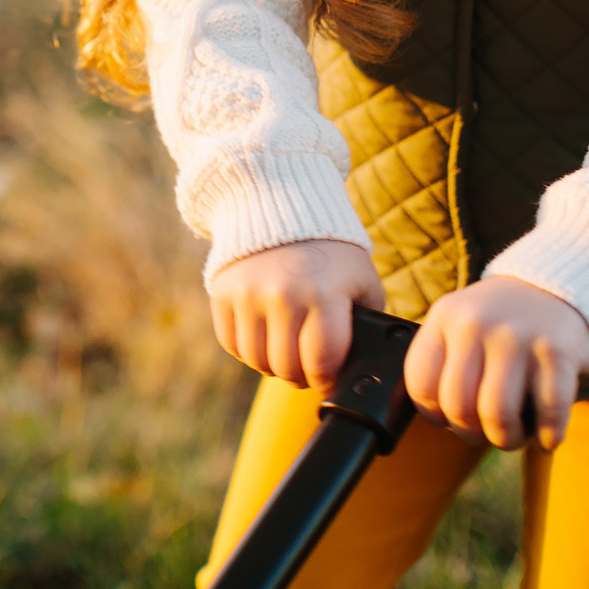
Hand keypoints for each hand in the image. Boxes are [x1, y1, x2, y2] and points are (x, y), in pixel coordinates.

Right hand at [207, 240, 386, 387]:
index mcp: (324, 294)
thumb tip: (361, 360)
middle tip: (307, 368)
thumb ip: (365, 322)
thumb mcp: (362, 282)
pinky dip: (248, 350)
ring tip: (285, 353)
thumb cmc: (331, 254)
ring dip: (272, 365)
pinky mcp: (223, 293)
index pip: (321, 362)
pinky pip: (232, 344)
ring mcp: (248, 294)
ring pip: (256, 360)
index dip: (325, 380)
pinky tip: (264, 338)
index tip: (327, 378)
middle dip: (300, 376)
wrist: (281, 208)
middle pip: (286, 367)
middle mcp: (282, 295)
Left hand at [404, 275, 588, 451]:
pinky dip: (547, 436)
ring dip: (506, 439)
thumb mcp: (457, 322)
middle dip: (472, 434)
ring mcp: (517, 337)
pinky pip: (548, 411)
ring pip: (497, 414)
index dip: (435, 416)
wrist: (552, 287)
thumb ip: (441, 361)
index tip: (449, 419)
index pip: (420, 385)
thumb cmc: (497, 321)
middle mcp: (476, 324)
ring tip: (513, 436)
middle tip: (485, 433)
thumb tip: (437, 419)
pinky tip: (545, 436)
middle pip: (458, 406)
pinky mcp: (557, 351)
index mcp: (444, 318)